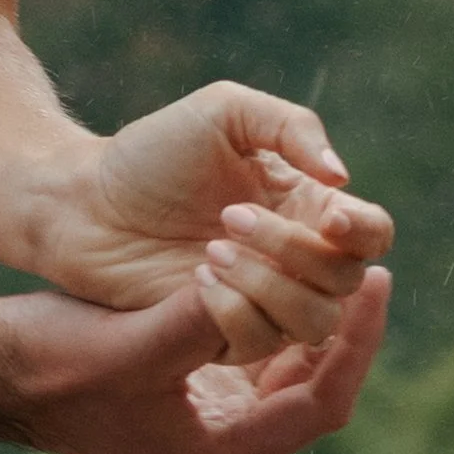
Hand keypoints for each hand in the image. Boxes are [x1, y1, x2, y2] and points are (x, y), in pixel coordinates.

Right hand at [0, 266, 391, 453]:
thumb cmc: (56, 367)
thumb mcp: (135, 344)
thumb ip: (201, 320)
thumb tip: (257, 286)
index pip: (323, 401)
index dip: (357, 343)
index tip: (375, 284)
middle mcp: (225, 443)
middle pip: (316, 386)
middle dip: (343, 328)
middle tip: (368, 267)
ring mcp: (209, 417)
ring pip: (288, 367)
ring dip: (308, 316)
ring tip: (333, 261)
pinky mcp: (190, 388)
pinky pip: (254, 352)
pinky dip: (270, 312)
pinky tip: (278, 267)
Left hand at [43, 81, 393, 321]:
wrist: (83, 199)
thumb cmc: (153, 151)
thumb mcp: (225, 111)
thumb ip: (293, 127)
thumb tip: (343, 180)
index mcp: (305, 205)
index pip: (371, 233)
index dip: (363, 231)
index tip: (326, 215)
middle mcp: (293, 259)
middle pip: (345, 280)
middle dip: (294, 250)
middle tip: (229, 216)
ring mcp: (260, 301)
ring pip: (312, 321)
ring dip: (267, 284)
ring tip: (209, 252)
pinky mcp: (221, 336)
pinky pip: (258, 342)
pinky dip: (233, 312)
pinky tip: (195, 280)